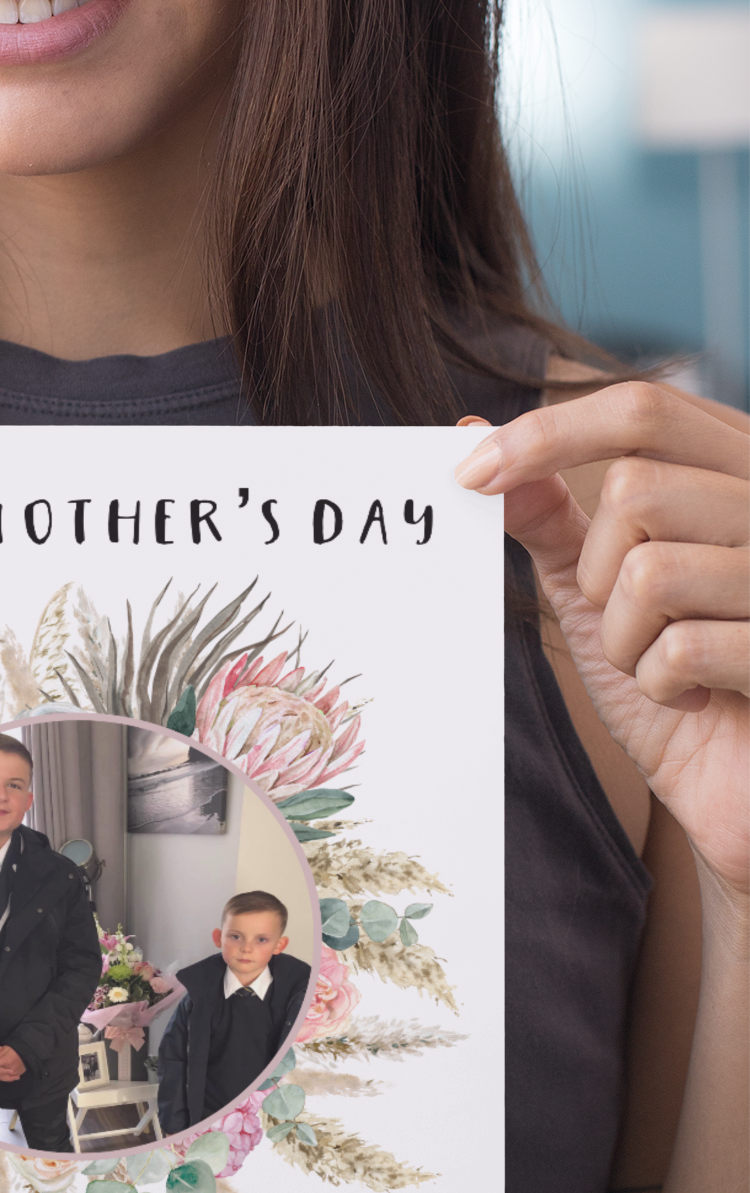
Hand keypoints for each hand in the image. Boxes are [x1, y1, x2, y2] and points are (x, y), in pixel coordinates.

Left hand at [457, 381, 749, 896]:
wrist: (734, 782)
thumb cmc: (677, 676)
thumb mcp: (598, 586)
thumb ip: (550, 514)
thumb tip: (469, 431)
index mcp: (738, 467)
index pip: (642, 410)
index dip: (548, 434)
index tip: (469, 475)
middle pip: (637, 489)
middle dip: (597, 570)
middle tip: (623, 618)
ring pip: (650, 571)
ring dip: (625, 638)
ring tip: (664, 663)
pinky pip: (683, 646)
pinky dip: (661, 684)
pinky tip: (696, 698)